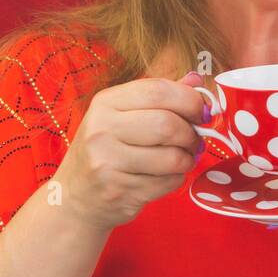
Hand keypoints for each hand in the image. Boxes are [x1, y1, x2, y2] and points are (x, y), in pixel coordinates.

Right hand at [57, 71, 207, 232]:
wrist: (75, 196)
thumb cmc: (107, 150)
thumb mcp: (124, 115)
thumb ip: (160, 97)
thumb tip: (197, 79)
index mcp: (106, 102)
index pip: (158, 91)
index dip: (190, 100)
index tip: (201, 112)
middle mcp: (102, 129)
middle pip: (167, 124)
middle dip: (191, 134)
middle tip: (194, 141)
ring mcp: (107, 162)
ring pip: (172, 157)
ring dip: (187, 159)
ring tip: (180, 159)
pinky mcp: (119, 190)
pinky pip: (168, 182)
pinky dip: (175, 179)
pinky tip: (163, 176)